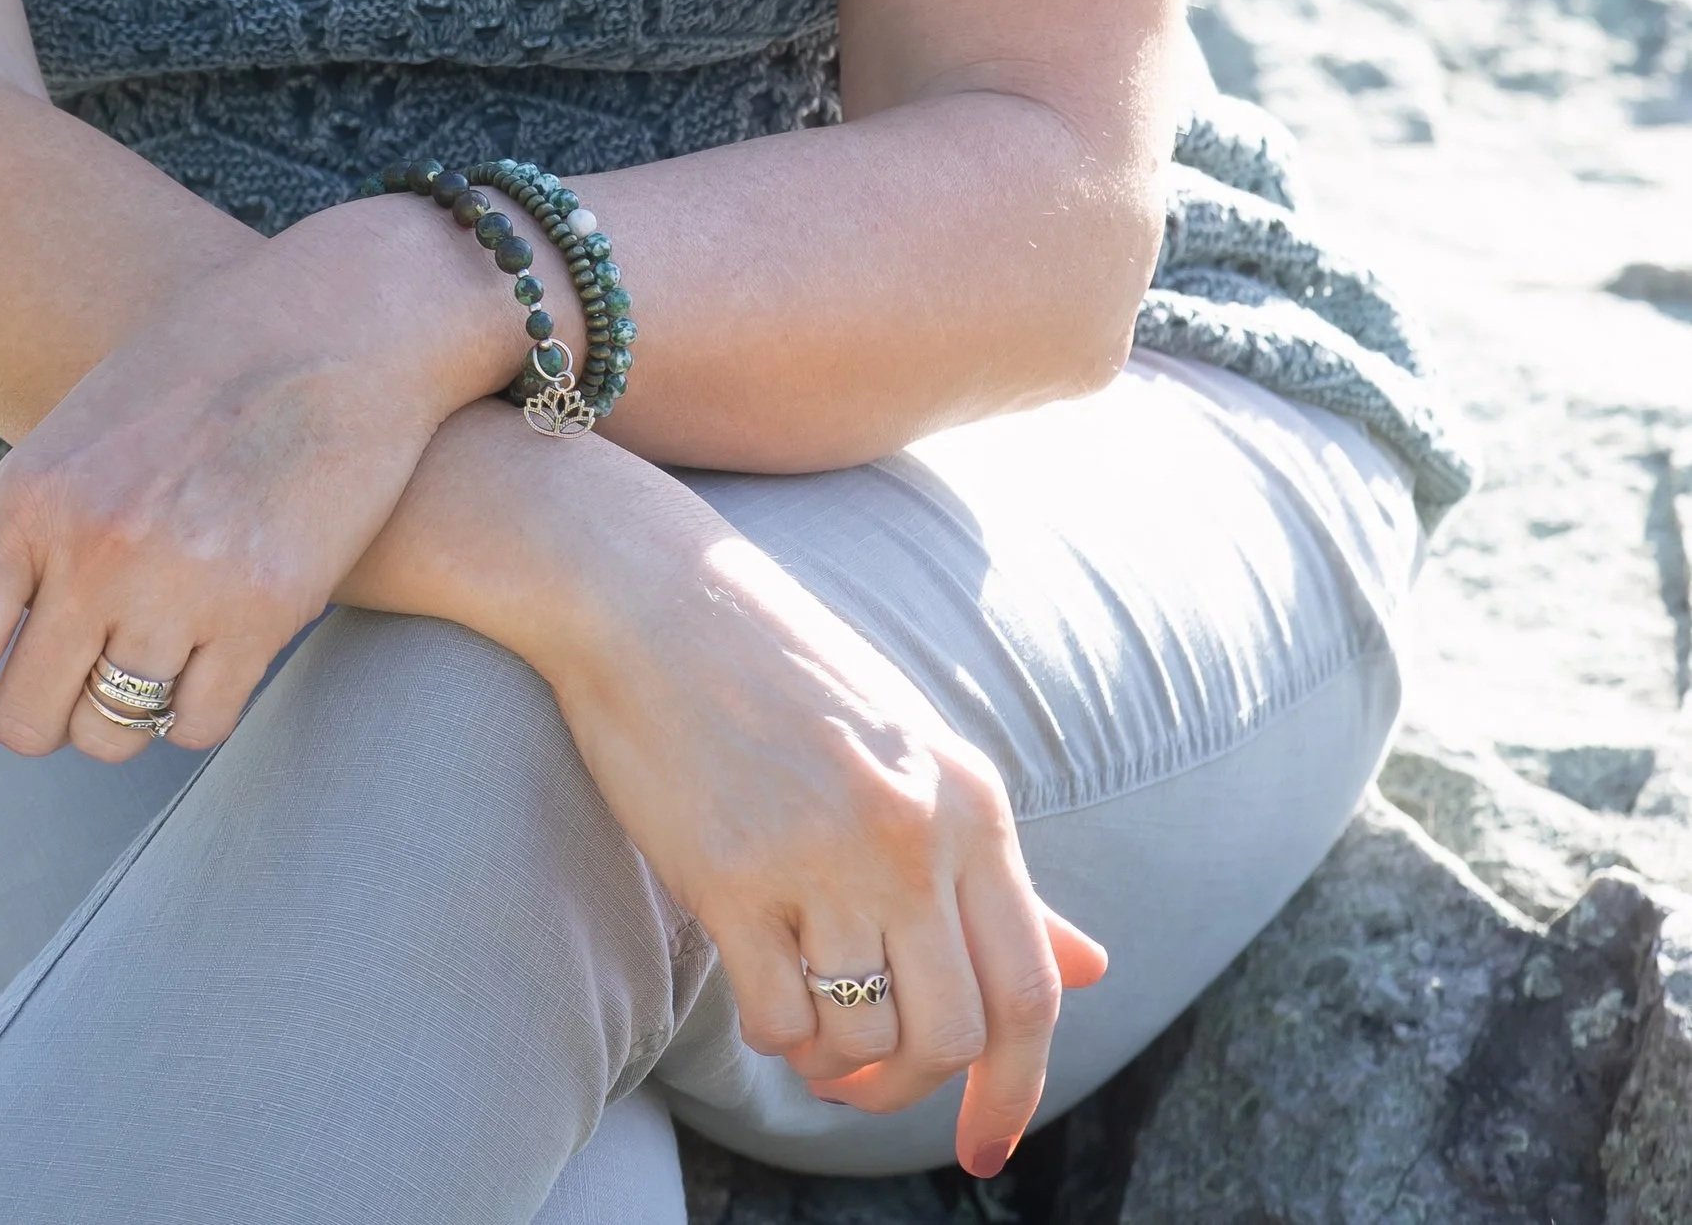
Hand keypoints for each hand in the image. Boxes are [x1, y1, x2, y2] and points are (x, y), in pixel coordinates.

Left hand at [0, 195, 528, 829]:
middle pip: (28, 723)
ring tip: (160, 629)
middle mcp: (93, 547)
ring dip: (124, 710)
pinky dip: (197, 704)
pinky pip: (196, 724)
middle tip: (91, 649)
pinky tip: (218, 636)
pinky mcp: (267, 610)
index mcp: (26, 496)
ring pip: (112, 732)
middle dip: (50, 709)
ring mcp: (182, 582)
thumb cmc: (184, 376)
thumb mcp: (60, 442)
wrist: (341, 322)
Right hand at [532, 484, 1105, 1182]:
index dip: (1018, 1089)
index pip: (1029, 987)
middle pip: (953, 1032)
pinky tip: (759, 986)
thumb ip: (991, 869)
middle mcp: (909, 832)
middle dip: (912, 1087)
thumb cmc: (784, 674)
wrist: (653, 595)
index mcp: (968, 798)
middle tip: (866, 1080)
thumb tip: (1091, 972)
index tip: (990, 1149)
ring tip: (808, 1023)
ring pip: (866, 1037)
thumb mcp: (910, 752)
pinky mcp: (732, 876)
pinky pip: (779, 1019)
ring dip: (837, 1062)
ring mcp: (821, 855)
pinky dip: (776, 1034)